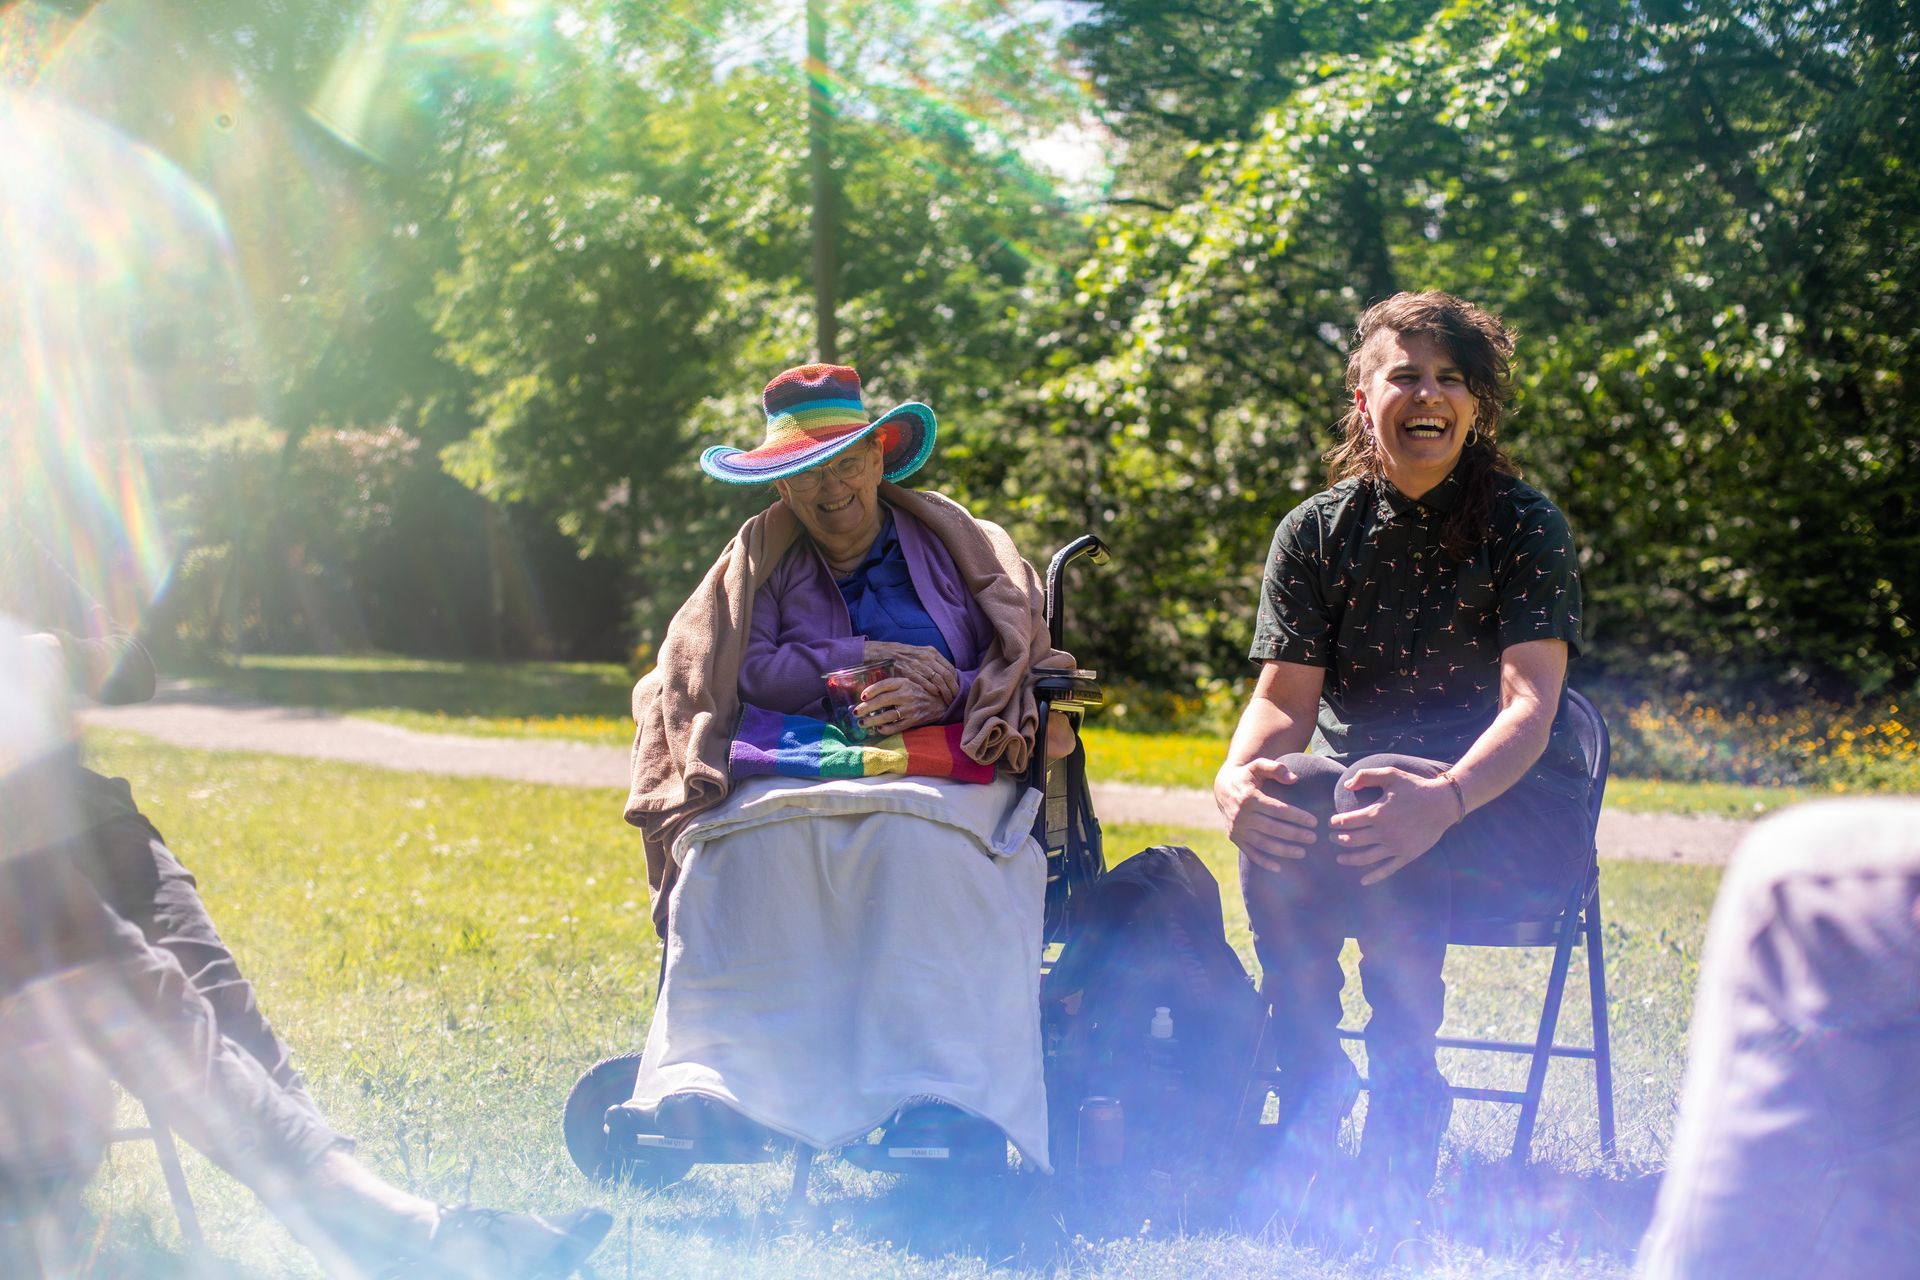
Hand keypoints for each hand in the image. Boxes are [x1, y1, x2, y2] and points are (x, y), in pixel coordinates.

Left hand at [854, 675, 946, 735]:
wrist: (940, 703)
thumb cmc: (919, 692)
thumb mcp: (907, 683)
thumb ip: (891, 686)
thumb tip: (868, 693)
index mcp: (904, 682)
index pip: (884, 684)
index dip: (871, 690)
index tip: (862, 696)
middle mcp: (907, 695)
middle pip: (883, 701)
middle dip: (866, 707)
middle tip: (855, 712)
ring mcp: (910, 709)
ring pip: (887, 716)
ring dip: (872, 720)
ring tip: (862, 723)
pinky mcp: (913, 721)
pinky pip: (896, 727)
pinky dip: (886, 729)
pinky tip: (878, 729)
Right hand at [863, 641, 959, 706]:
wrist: (886, 654)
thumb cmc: (905, 657)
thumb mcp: (921, 654)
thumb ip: (934, 663)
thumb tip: (948, 675)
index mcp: (932, 652)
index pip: (950, 669)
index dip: (955, 681)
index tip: (957, 691)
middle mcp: (927, 657)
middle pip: (946, 675)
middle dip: (953, 689)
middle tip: (955, 699)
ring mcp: (919, 665)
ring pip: (939, 680)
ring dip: (945, 692)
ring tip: (948, 701)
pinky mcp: (910, 673)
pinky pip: (926, 683)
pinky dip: (933, 690)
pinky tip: (936, 697)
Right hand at [1214, 757, 1318, 871]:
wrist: (1222, 787)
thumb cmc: (1247, 776)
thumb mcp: (1258, 765)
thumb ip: (1276, 768)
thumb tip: (1294, 779)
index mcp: (1249, 798)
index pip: (1278, 810)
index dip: (1297, 816)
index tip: (1314, 822)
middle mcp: (1241, 816)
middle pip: (1273, 828)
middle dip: (1295, 834)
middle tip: (1313, 838)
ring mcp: (1237, 829)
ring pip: (1263, 843)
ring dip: (1283, 850)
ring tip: (1302, 852)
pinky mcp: (1234, 838)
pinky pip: (1251, 853)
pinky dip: (1264, 862)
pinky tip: (1280, 867)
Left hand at [1328, 767, 1457, 884]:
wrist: (1443, 803)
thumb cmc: (1415, 787)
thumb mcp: (1391, 774)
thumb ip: (1366, 776)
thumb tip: (1347, 785)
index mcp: (1377, 813)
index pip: (1348, 821)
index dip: (1335, 822)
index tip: (1331, 822)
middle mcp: (1384, 832)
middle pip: (1352, 840)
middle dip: (1338, 839)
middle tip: (1332, 838)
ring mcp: (1396, 846)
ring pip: (1365, 858)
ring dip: (1349, 859)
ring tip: (1339, 858)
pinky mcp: (1407, 855)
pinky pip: (1387, 870)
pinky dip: (1373, 877)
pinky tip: (1363, 881)